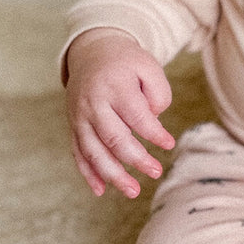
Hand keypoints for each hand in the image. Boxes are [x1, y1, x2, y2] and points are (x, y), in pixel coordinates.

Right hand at [64, 29, 174, 197]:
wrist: (92, 52)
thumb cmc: (127, 63)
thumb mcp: (148, 66)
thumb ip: (158, 93)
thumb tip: (154, 123)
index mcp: (114, 86)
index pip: (136, 116)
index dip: (154, 133)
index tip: (169, 144)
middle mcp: (93, 103)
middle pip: (113, 137)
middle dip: (136, 159)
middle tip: (156, 172)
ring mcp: (80, 116)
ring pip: (93, 151)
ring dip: (112, 174)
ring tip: (133, 191)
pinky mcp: (74, 126)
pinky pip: (78, 153)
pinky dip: (88, 173)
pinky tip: (101, 190)